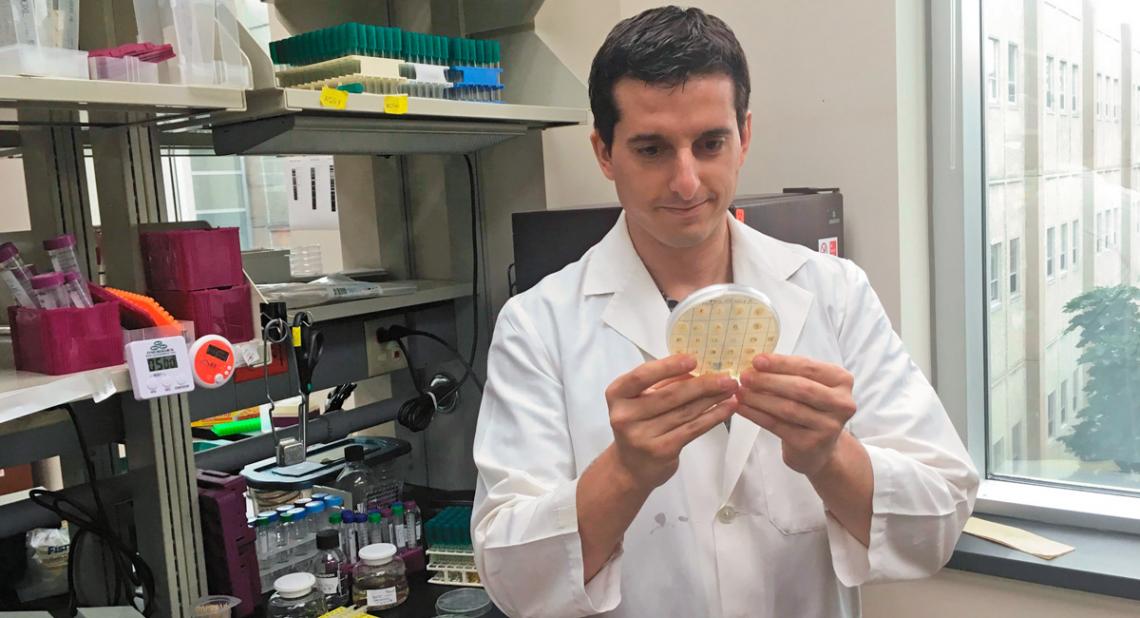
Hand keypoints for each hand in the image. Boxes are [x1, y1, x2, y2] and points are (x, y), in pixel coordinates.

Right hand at [605, 354, 738, 489]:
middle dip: (702, 384)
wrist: (630, 467)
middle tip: (726, 377)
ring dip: (712, 398)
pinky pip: (693, 429)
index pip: (642, 376)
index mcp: (617, 394)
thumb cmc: (638, 424)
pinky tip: (727, 408)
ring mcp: (642, 436)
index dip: (668, 366)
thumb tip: (698, 368)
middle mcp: (625, 416)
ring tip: (730, 389)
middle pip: (670, 395)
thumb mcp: (642, 399)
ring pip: (685, 412)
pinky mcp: (661, 450)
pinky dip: (713, 416)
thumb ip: (663, 383)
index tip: (693, 360)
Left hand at [736, 354, 856, 478]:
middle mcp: (841, 403)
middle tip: (745, 376)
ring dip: (759, 398)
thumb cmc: (811, 409)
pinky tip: (743, 407)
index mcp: (842, 381)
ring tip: (741, 392)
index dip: (781, 363)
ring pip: (788, 408)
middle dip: (768, 380)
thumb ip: (790, 373)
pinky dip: (756, 414)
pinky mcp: (811, 444)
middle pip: (800, 388)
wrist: (819, 449)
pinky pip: (777, 425)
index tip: (757, 360)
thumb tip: (757, 364)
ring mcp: (829, 426)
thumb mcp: (809, 385)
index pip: (808, 367)